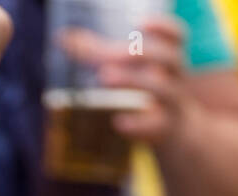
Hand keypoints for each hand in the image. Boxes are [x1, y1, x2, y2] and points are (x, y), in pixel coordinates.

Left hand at [60, 15, 190, 144]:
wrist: (176, 131)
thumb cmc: (146, 90)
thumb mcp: (129, 70)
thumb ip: (97, 52)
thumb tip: (60, 38)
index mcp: (166, 57)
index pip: (176, 35)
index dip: (163, 27)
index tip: (141, 23)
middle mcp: (174, 76)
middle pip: (168, 57)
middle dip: (140, 52)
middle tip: (110, 51)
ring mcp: (173, 103)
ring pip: (163, 89)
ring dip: (133, 80)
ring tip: (104, 77)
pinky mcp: (166, 129)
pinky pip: (157, 125)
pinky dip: (138, 124)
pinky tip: (118, 123)